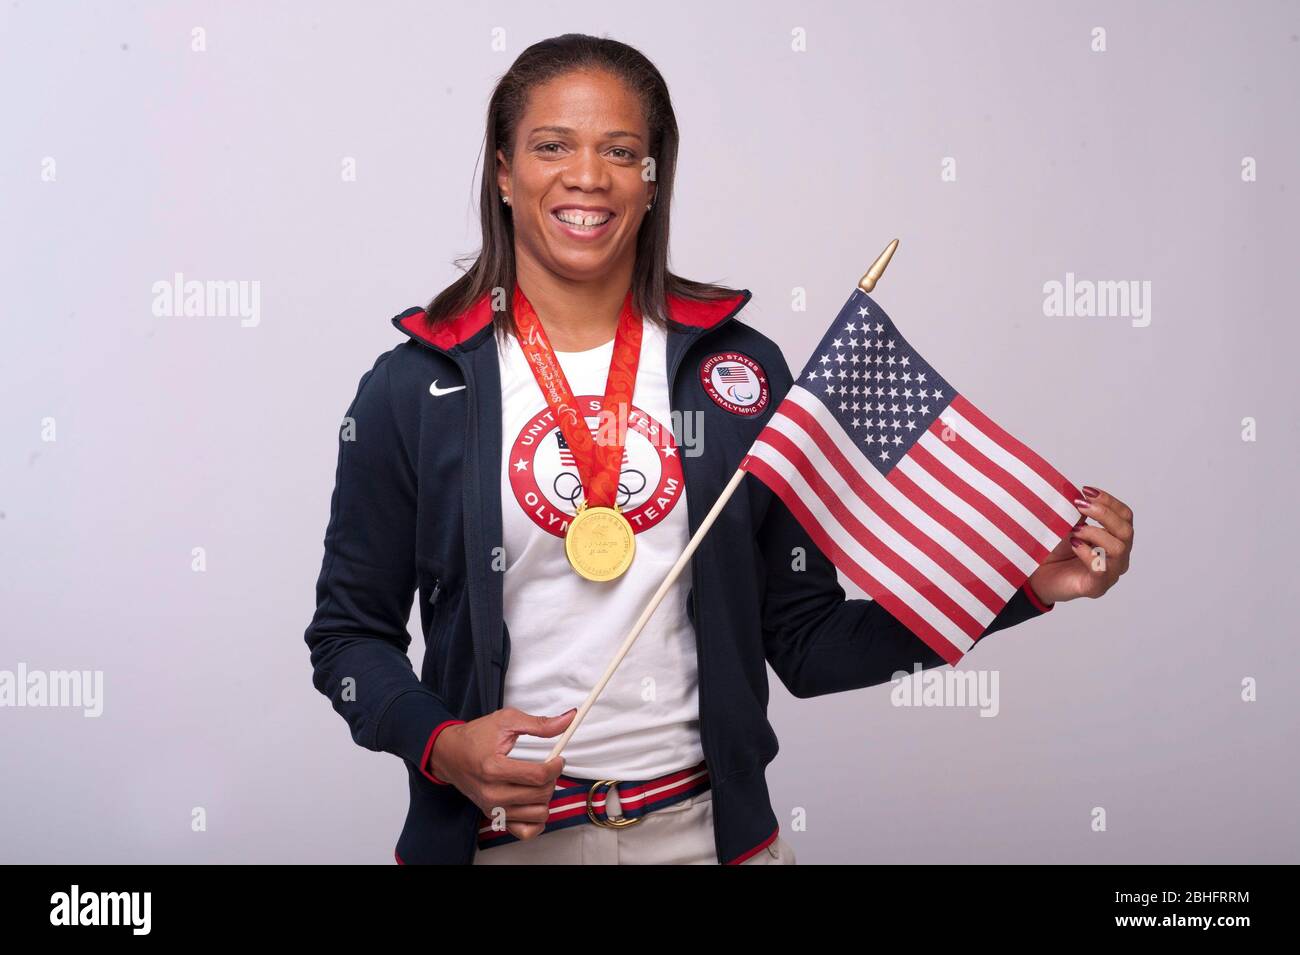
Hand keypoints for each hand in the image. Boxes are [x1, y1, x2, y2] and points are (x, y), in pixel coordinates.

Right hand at [427, 706, 577, 840]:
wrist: (449, 754)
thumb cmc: (475, 737)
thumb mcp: (507, 721)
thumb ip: (539, 724)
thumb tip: (568, 720)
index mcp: (494, 768)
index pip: (538, 776)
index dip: (555, 767)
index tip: (558, 759)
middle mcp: (492, 794)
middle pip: (541, 795)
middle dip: (551, 779)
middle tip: (546, 767)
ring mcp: (493, 809)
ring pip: (538, 814)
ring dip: (545, 798)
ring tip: (537, 783)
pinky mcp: (494, 818)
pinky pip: (525, 832)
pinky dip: (536, 820)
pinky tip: (534, 803)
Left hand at [1028, 485, 1132, 604]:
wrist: (1035, 576)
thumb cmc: (1053, 551)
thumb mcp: (1067, 525)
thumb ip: (1080, 512)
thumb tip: (1081, 494)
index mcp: (1114, 539)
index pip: (1124, 516)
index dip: (1109, 501)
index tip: (1086, 490)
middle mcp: (1118, 557)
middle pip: (1126, 530)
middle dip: (1104, 513)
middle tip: (1080, 505)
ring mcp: (1110, 573)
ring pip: (1119, 548)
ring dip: (1095, 532)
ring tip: (1074, 529)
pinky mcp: (1096, 587)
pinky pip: (1100, 568)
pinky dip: (1087, 552)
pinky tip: (1074, 544)